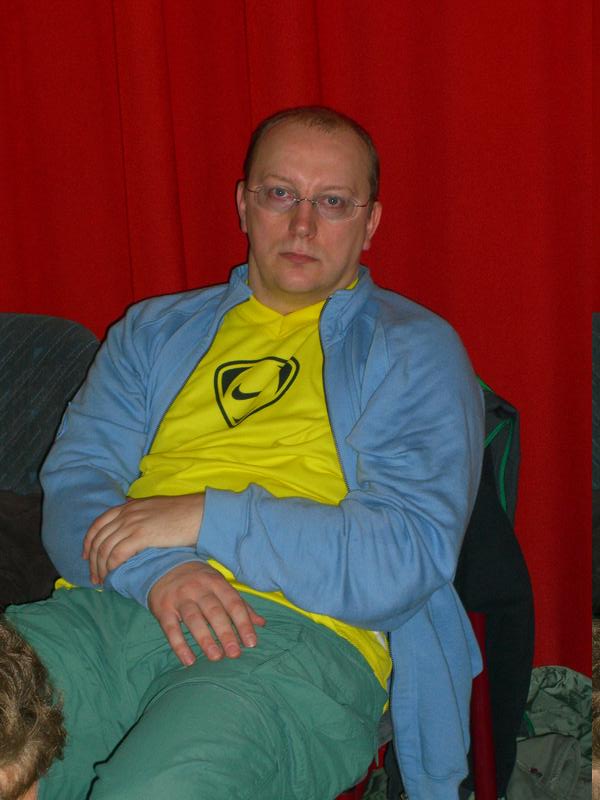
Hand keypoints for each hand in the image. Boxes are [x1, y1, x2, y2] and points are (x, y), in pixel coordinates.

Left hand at [83, 494, 204, 582]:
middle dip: (92, 560)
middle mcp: (127, 513)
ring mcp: (132, 523)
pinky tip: (114, 575)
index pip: (99, 523)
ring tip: (103, 581)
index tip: (86, 556)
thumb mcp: (155, 510)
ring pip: (105, 548)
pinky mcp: (141, 535)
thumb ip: (141, 517)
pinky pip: (117, 554)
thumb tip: (133, 531)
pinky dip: (111, 566)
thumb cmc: (184, 514)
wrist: (199, 513)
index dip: (89, 541)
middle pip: (98, 538)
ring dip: (101, 567)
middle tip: (94, 576)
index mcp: (129, 506)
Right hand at [148, 561, 265, 665]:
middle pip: (214, 611)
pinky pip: (170, 629)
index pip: (233, 603)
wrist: (164, 565)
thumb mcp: (221, 586)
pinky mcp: (163, 609)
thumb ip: (240, 605)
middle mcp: (199, 589)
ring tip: (216, 657)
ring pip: (193, 619)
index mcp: (217, 583)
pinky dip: (179, 646)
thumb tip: (261, 624)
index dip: (243, 623)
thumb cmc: (200, 581)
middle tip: (235, 654)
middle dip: (226, 633)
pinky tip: (189, 661)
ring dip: (205, 639)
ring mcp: (180, 598)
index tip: (251, 642)